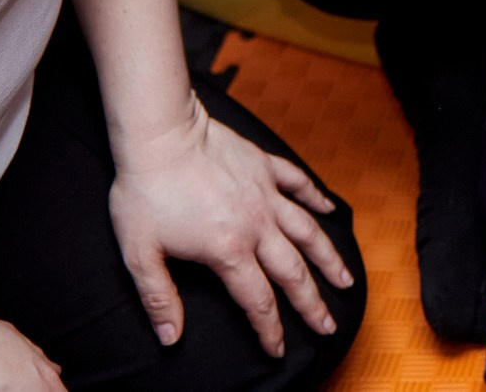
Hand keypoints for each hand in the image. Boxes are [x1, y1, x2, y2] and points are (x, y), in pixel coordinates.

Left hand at [107, 97, 351, 357]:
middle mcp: (256, 225)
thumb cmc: (145, 192)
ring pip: (307, 231)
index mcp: (228, 251)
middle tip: (327, 326)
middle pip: (293, 272)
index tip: (278, 350)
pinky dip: (316, 196)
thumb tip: (170, 337)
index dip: (270, 330)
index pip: (257, 300)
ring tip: (345, 279)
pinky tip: (329, 207)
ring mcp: (265, 194)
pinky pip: (299, 183)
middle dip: (312, 304)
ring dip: (328, 258)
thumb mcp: (140, 253)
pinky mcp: (264, 167)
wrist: (161, 135)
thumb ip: (158, 297)